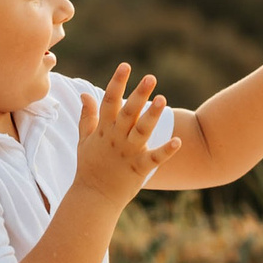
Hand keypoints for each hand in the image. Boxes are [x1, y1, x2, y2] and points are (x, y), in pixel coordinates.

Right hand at [72, 62, 182, 204]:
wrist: (93, 197)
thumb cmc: (89, 166)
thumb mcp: (84, 139)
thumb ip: (86, 116)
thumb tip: (84, 94)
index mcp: (103, 130)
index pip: (109, 101)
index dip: (117, 82)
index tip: (126, 65)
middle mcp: (116, 138)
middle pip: (127, 112)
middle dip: (139, 94)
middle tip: (151, 77)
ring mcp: (127, 153)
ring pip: (141, 131)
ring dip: (151, 116)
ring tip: (163, 99)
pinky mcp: (138, 169)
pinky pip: (154, 159)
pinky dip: (166, 151)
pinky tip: (178, 141)